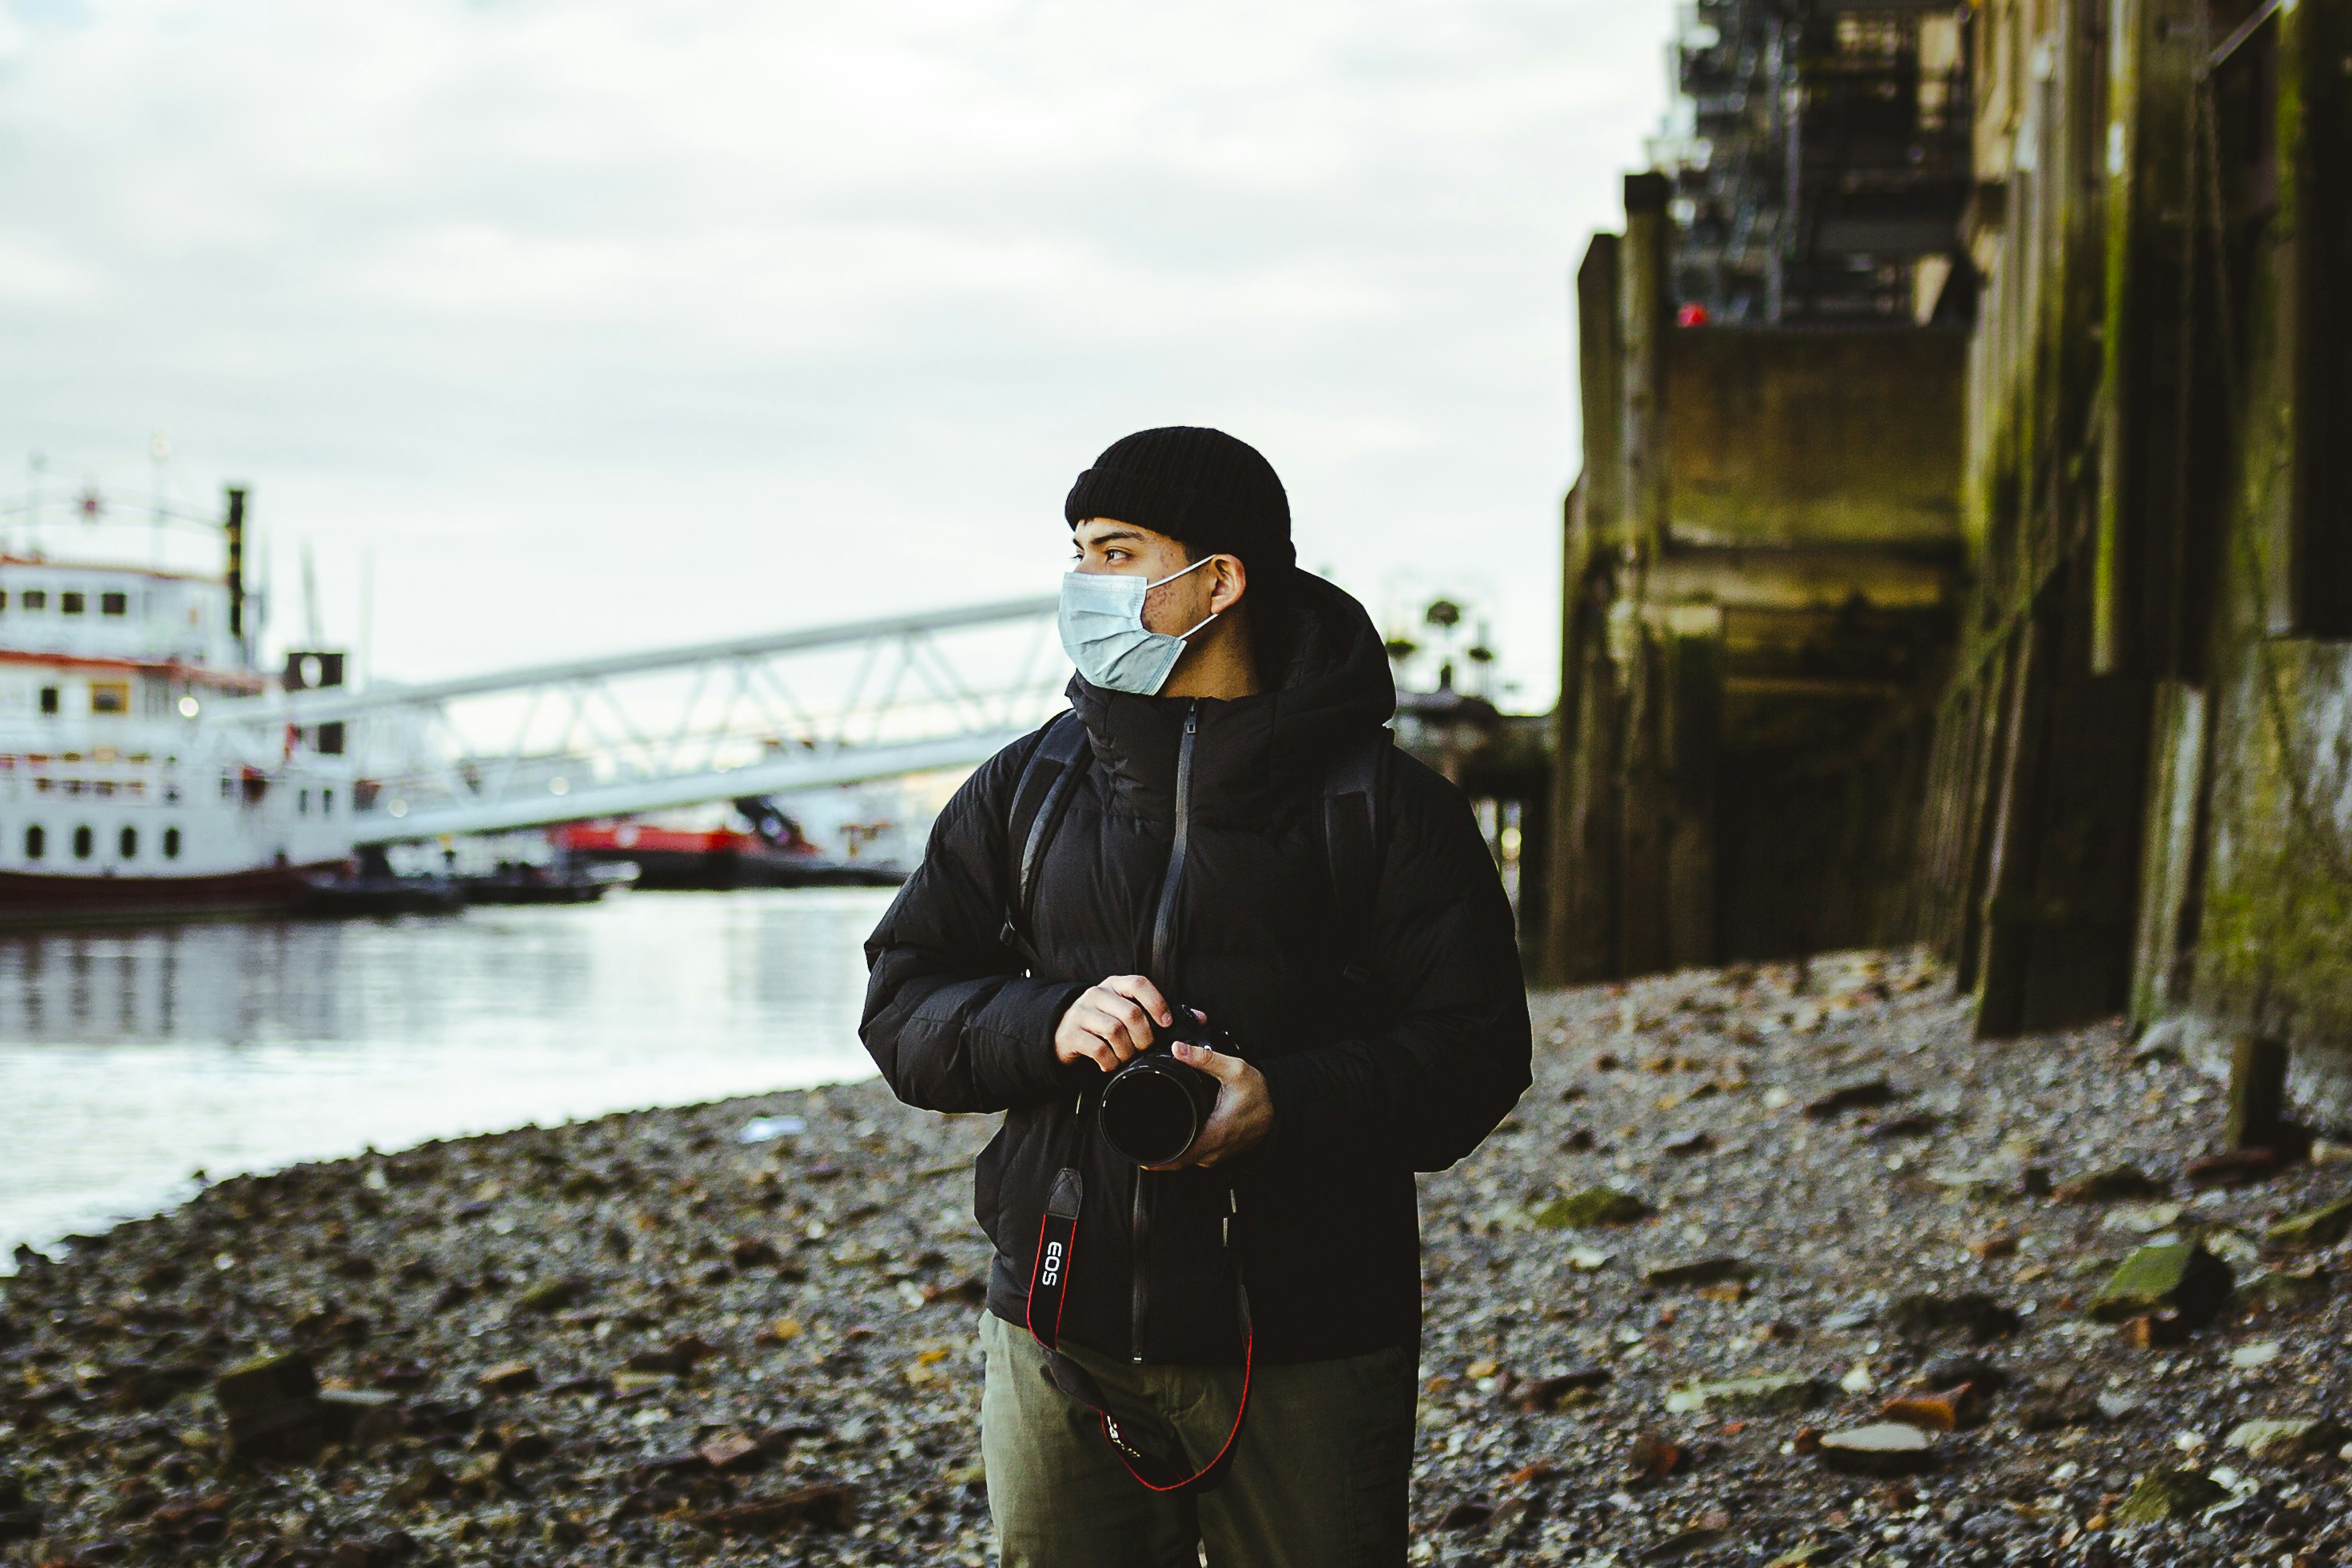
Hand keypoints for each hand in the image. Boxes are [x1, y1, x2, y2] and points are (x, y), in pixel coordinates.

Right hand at [1054, 975, 1173, 1072]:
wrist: (1063, 1032)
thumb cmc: (1102, 1022)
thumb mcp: (1121, 1009)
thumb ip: (1147, 1011)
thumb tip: (1186, 1021)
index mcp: (1113, 984)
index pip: (1139, 984)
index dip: (1157, 1003)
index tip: (1166, 1023)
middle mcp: (1096, 994)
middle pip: (1131, 1013)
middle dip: (1145, 1037)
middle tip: (1144, 1049)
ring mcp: (1081, 1013)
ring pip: (1116, 1031)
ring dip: (1127, 1051)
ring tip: (1126, 1058)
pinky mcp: (1071, 1034)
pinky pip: (1099, 1050)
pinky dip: (1111, 1062)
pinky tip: (1111, 1064)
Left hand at [1149, 1041, 1272, 1169]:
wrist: (1278, 1109)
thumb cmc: (1259, 1092)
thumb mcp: (1235, 1069)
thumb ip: (1205, 1059)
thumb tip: (1177, 1049)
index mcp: (1215, 1134)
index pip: (1178, 1158)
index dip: (1155, 1159)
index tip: (1137, 1151)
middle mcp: (1214, 1150)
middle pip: (1176, 1160)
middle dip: (1155, 1152)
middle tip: (1135, 1135)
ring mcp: (1216, 1154)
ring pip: (1184, 1159)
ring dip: (1168, 1149)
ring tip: (1149, 1132)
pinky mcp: (1218, 1152)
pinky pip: (1194, 1155)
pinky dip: (1181, 1147)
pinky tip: (1172, 1134)